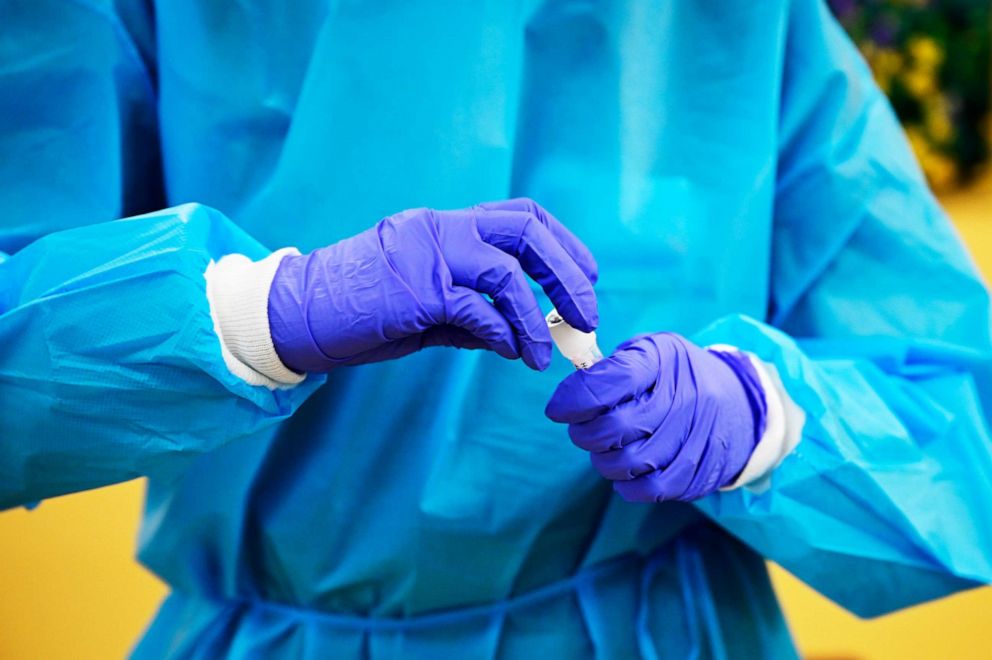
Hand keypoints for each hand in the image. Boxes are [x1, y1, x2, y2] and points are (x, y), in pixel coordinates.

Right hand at [268, 198, 597, 371]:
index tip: (588, 276)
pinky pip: (477, 310)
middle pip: (526, 232)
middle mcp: (441, 228)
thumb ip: (471, 312)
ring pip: (508, 273)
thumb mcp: (426, 306)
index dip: (563, 244)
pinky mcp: (416, 290)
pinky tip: (512, 352)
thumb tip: (518, 334)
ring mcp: (428, 255)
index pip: (521, 216)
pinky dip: (503, 333)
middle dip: (567, 274)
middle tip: (587, 314)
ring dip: (536, 318)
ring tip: (543, 354)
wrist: (296, 314)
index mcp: (444, 225)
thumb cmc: (361, 311)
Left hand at [545, 333, 765, 501]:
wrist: (741, 402)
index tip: (559, 409)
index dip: (573, 400)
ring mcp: (694, 437)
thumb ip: (609, 369)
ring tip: (607, 449)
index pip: (606, 384)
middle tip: (583, 429)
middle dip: (584, 433)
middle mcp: (683, 398)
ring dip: (603, 461)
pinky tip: (626, 472)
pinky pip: (649, 490)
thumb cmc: (677, 376)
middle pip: (613, 428)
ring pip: (626, 463)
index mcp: (661, 361)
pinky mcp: (699, 471)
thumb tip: (568, 399)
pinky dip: (627, 486)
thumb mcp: (649, 353)